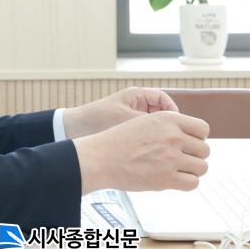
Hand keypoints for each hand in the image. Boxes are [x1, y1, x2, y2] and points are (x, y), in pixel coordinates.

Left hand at [62, 87, 178, 138]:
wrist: (72, 129)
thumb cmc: (96, 119)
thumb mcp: (125, 119)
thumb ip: (147, 122)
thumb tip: (170, 129)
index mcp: (136, 96)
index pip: (164, 99)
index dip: (173, 112)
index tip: (177, 126)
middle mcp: (135, 105)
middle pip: (161, 113)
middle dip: (167, 126)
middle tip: (172, 139)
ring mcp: (130, 118)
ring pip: (153, 126)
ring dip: (158, 136)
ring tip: (161, 147)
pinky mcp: (125, 131)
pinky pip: (144, 135)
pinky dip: (149, 142)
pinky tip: (150, 152)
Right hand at [73, 111, 209, 193]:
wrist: (101, 157)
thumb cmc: (120, 141)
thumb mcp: (145, 121)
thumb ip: (169, 126)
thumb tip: (192, 137)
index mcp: (168, 119)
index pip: (203, 128)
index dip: (198, 138)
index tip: (189, 144)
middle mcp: (173, 136)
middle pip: (205, 149)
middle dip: (196, 155)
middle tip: (182, 159)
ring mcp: (171, 158)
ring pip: (202, 167)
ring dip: (193, 170)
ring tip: (179, 170)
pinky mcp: (166, 178)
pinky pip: (193, 183)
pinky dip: (187, 183)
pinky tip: (176, 180)